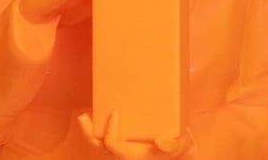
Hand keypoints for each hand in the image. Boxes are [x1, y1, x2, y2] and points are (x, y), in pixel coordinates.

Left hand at [77, 110, 191, 158]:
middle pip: (100, 147)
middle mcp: (126, 155)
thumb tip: (159, 142)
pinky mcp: (126, 145)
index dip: (110, 129)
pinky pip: (108, 140)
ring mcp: (124, 150)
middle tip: (84, 117)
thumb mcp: (183, 147)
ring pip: (100, 145)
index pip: (113, 144)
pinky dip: (101, 130)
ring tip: (85, 117)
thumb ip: (174, 146)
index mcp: (134, 156)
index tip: (115, 112)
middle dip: (88, 133)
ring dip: (90, 132)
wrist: (182, 156)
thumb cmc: (181, 151)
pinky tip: (101, 117)